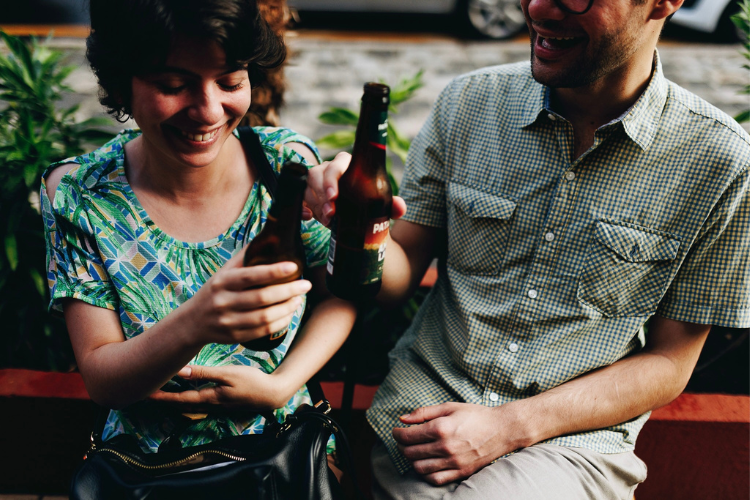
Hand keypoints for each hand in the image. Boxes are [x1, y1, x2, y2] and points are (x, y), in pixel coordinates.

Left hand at [149, 364, 290, 409]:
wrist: (272, 394)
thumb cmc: (252, 382)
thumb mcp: (228, 374)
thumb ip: (204, 373)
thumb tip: (181, 371)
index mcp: (209, 397)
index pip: (179, 398)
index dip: (162, 396)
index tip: (146, 393)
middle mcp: (210, 405)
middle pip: (181, 405)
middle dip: (164, 400)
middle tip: (147, 394)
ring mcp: (218, 406)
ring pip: (190, 405)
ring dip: (175, 401)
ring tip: (162, 394)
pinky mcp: (224, 404)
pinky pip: (199, 403)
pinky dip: (188, 400)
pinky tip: (187, 395)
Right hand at [182, 250, 310, 346]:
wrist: (193, 321)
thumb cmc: (216, 290)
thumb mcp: (224, 272)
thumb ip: (245, 257)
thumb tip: (270, 237)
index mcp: (222, 281)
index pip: (251, 275)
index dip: (274, 271)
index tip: (294, 266)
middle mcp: (224, 301)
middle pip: (262, 297)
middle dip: (288, 290)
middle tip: (306, 285)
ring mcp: (228, 321)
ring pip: (265, 317)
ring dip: (287, 308)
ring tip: (299, 299)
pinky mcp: (235, 336)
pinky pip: (263, 331)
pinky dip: (280, 323)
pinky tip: (289, 314)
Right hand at [302, 151, 406, 225]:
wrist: (356, 215)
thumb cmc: (367, 201)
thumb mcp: (378, 203)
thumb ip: (390, 204)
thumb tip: (400, 208)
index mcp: (346, 165)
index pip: (336, 165)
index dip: (332, 179)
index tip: (334, 196)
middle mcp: (328, 170)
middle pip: (317, 175)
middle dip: (322, 195)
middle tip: (331, 214)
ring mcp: (316, 182)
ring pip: (307, 188)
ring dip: (316, 204)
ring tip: (327, 221)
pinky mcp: (308, 195)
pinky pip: (299, 198)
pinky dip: (302, 208)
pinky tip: (308, 217)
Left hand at [392, 402, 522, 485]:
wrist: (502, 430)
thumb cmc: (475, 415)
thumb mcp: (449, 407)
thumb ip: (424, 412)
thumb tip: (402, 419)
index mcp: (441, 428)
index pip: (407, 436)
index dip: (396, 433)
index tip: (396, 431)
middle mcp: (446, 447)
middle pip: (410, 452)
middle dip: (401, 445)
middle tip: (403, 440)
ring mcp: (454, 462)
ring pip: (419, 468)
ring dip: (411, 460)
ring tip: (413, 451)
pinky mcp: (461, 472)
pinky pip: (435, 479)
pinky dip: (425, 473)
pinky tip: (425, 464)